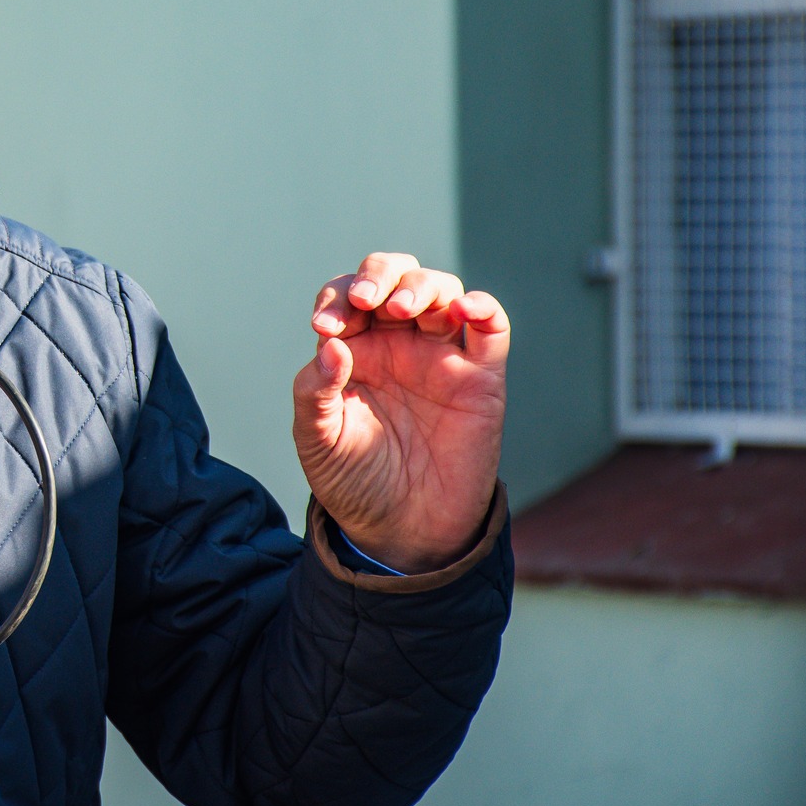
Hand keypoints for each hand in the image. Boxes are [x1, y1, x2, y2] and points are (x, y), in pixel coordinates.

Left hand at [291, 253, 507, 573]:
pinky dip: (483, 307)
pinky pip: (491, 327)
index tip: (326, 325)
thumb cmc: (354, 480)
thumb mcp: (317, 439)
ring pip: (441, 290)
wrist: (401, 530)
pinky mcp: (480, 377)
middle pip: (395, 276)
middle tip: (366, 301)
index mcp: (354, 348)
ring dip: (422, 286)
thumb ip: (314, 391)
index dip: (336, 297)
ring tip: (402, 309)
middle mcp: (397, 342)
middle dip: (379, 275)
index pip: (347, 297)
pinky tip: (465, 308)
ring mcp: (440, 356)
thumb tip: (331, 344)